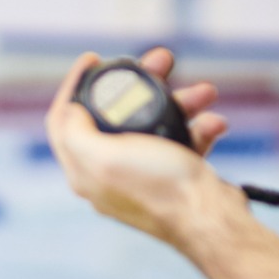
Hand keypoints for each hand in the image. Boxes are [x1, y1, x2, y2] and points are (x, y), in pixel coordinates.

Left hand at [45, 47, 238, 250]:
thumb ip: (76, 133)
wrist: (210, 220)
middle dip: (139, 82)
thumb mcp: (105, 157)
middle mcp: (110, 173)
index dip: (73, 86)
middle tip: (161, 60)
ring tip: (205, 92)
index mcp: (85, 171)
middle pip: (113, 115)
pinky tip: (214, 122)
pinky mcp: (173, 176)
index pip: (64, 121)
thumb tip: (69, 112)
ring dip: (181, 101)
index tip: (93, 58)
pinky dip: (199, 127)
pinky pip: (183, 140)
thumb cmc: (159, 189)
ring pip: (154, 123)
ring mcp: (143, 175)